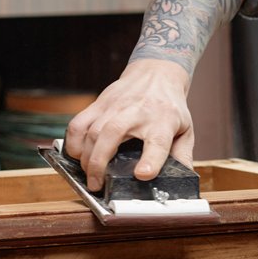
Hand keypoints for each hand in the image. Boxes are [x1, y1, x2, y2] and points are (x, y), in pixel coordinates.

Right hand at [64, 59, 194, 188]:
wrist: (156, 73)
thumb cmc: (169, 106)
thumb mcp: (184, 130)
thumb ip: (182, 156)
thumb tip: (181, 180)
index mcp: (162, 121)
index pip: (157, 141)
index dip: (150, 160)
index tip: (142, 174)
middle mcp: (137, 112)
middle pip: (112, 134)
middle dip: (100, 162)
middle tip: (97, 184)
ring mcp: (114, 106)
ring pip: (91, 130)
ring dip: (85, 157)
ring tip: (88, 174)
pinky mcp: (98, 104)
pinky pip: (77, 123)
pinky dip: (72, 142)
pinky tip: (77, 155)